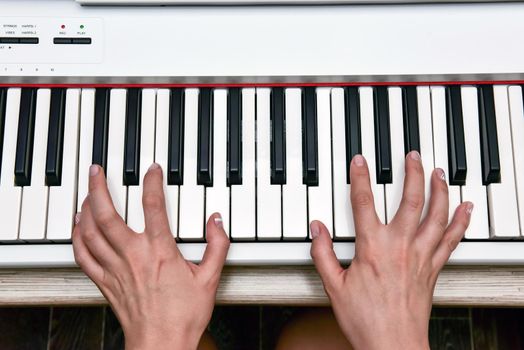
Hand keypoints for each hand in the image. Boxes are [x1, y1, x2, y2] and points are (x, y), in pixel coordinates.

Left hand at [72, 164, 229, 349]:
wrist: (162, 344)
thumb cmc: (183, 315)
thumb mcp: (209, 278)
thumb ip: (217, 245)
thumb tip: (216, 222)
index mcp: (159, 251)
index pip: (152, 205)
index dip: (151, 181)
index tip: (152, 169)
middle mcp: (133, 255)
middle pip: (107, 214)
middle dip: (98, 187)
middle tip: (96, 170)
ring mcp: (115, 269)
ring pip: (91, 232)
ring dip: (85, 208)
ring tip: (86, 191)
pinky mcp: (105, 283)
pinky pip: (83, 256)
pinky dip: (77, 238)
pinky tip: (77, 226)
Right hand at [310, 152, 471, 349]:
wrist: (392, 344)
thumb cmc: (365, 318)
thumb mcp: (334, 285)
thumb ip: (323, 253)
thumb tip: (317, 229)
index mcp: (373, 247)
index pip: (364, 202)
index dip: (361, 177)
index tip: (360, 161)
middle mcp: (400, 246)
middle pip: (411, 200)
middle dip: (413, 173)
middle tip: (413, 156)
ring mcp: (421, 255)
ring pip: (437, 215)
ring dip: (439, 190)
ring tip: (438, 173)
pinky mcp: (433, 268)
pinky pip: (451, 239)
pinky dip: (460, 221)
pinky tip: (465, 208)